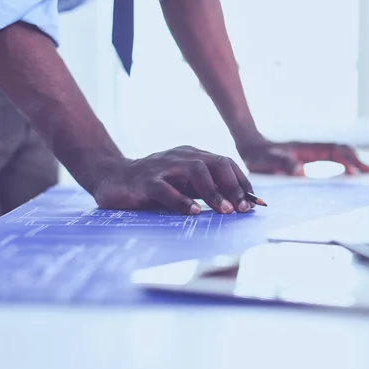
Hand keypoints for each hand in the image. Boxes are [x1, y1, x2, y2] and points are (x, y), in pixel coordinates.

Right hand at [91, 146, 254, 213]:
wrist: (112, 177)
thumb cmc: (156, 184)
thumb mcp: (185, 184)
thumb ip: (208, 191)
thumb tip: (240, 205)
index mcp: (193, 155)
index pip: (225, 163)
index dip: (243, 183)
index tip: (256, 203)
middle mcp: (182, 156)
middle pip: (215, 163)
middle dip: (233, 186)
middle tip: (243, 209)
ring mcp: (164, 167)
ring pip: (195, 172)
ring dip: (214, 192)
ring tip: (226, 211)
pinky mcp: (146, 181)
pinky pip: (166, 189)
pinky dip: (181, 201)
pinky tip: (193, 212)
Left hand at [238, 140, 368, 175]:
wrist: (251, 147)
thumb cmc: (259, 155)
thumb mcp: (268, 160)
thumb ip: (283, 164)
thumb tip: (300, 171)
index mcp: (307, 148)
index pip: (333, 151)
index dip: (345, 160)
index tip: (353, 173)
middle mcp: (313, 148)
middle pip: (341, 149)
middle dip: (357, 159)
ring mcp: (312, 152)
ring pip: (339, 152)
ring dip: (354, 160)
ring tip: (368, 171)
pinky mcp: (310, 158)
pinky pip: (333, 158)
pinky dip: (344, 163)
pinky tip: (350, 172)